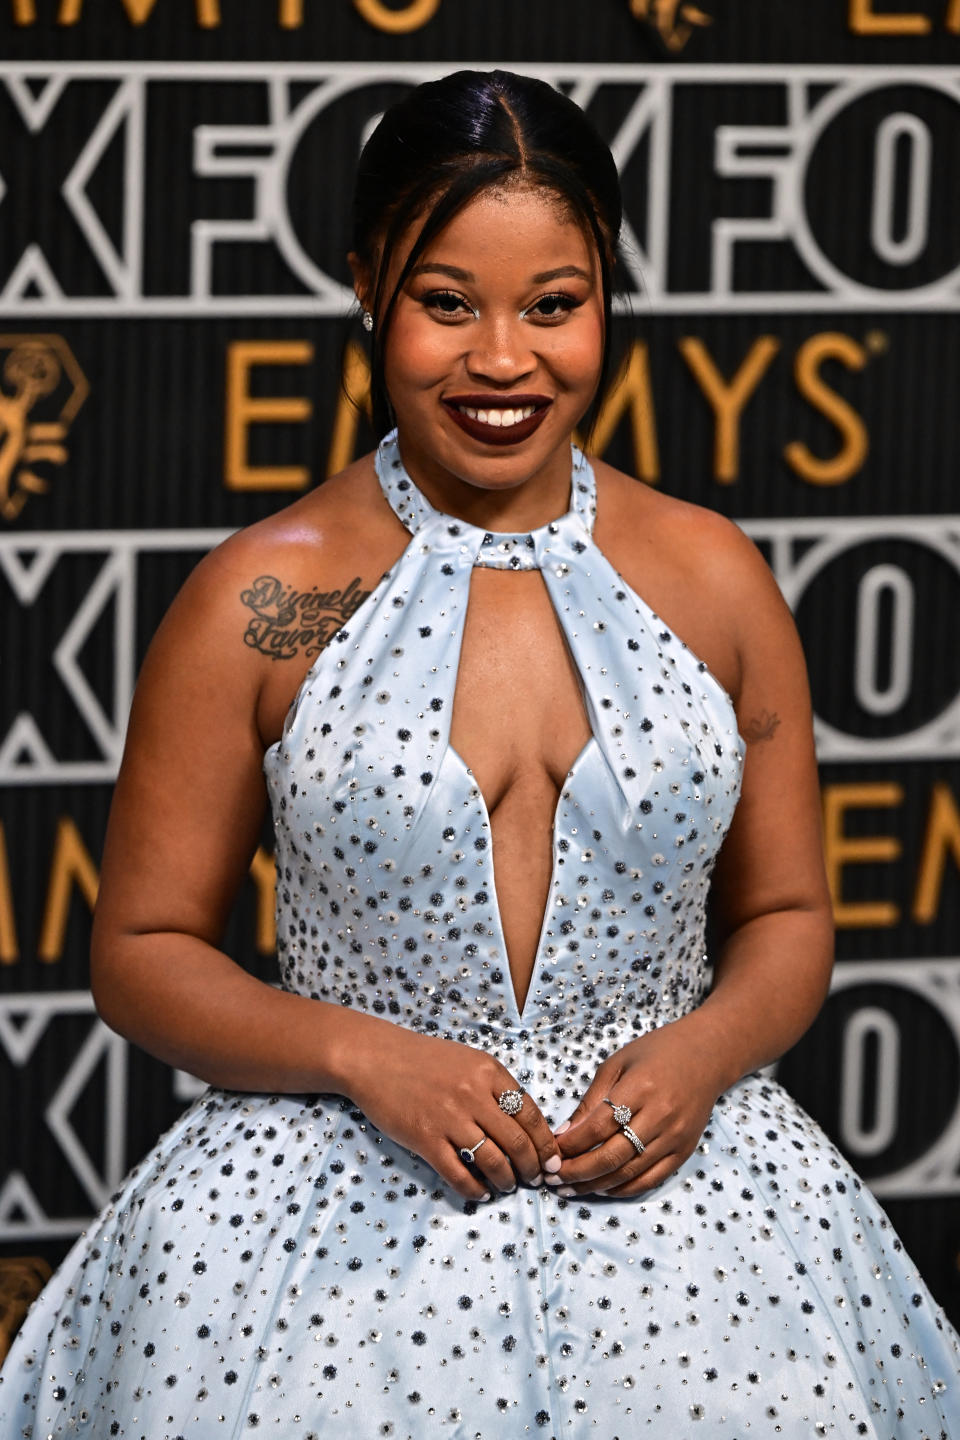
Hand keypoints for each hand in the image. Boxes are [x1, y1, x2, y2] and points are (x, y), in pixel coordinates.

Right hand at [343, 1024, 562, 1199]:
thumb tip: (524, 1124)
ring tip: (508, 1186)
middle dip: (532, 1168)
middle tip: (535, 1180)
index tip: (552, 1161)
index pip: (531, 1115)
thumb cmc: (423, 1060)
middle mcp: (474, 1094)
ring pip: (493, 1162)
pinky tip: (480, 1193)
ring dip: (507, 1181)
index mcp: (489, 1071)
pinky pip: (459, 1174)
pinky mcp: (425, 1138)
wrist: (375, 1058)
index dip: (546, 1144)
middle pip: (518, 1143)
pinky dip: (475, 1190)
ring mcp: (449, 1118)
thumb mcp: (468, 1061)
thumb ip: (495, 1087)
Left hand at [552, 1021, 725, 1196]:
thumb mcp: (617, 1064)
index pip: (597, 1127)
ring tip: (570, 1188)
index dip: (570, 1145)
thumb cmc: (656, 1053)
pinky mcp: (684, 1151)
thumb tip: (564, 1134)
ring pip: (629, 1173)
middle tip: (553, 1179)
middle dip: (577, 1172)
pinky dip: (624, 1189)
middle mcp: (660, 1115)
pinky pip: (651, 1180)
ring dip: (595, 1185)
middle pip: (611, 1155)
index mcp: (639, 1088)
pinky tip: (602, 1189)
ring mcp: (675, 1137)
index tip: (550, 1153)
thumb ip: (591, 1100)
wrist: (707, 1056)